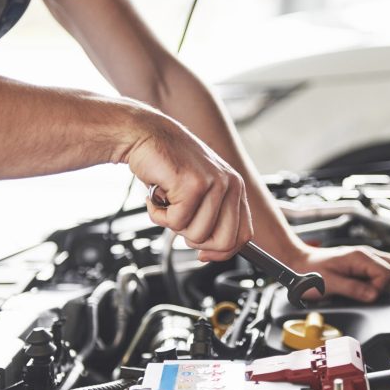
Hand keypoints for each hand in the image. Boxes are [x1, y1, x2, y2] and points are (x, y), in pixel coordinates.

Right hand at [127, 113, 252, 260]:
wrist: (145, 135)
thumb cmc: (168, 165)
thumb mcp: (198, 193)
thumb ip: (211, 219)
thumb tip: (209, 254)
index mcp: (236, 188)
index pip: (244, 236)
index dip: (222, 251)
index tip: (203, 254)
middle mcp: (231, 184)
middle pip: (224, 242)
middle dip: (196, 241)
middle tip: (179, 221)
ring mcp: (214, 183)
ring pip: (197, 235)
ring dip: (172, 224)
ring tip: (167, 202)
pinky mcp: (193, 184)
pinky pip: (176, 222)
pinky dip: (158, 214)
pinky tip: (156, 195)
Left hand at [288, 245, 389, 301]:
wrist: (297, 263)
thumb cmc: (308, 272)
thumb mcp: (329, 284)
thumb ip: (353, 289)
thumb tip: (373, 295)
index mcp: (360, 257)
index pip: (389, 273)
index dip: (380, 288)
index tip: (366, 295)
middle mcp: (366, 255)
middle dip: (388, 285)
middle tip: (369, 292)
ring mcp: (365, 259)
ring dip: (385, 283)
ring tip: (365, 290)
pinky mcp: (362, 265)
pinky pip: (382, 271)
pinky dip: (378, 281)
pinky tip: (364, 287)